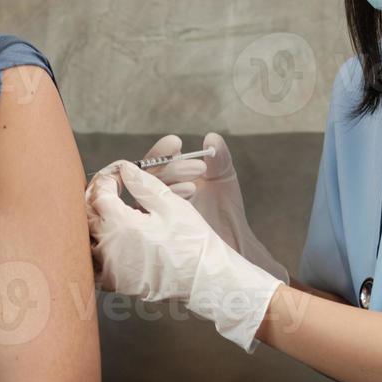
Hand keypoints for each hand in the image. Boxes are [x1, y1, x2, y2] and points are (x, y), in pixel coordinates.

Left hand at [86, 160, 285, 351]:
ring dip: (93, 220)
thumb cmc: (191, 242)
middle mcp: (106, 247)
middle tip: (112, 186)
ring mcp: (108, 268)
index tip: (120, 172)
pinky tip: (110, 237)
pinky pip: (94, 261)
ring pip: (86, 238)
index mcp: (118, 224)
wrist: (204, 280)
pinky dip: (97, 247)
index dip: (108, 177)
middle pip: (86, 213)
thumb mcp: (169, 204)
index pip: (99, 192)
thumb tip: (126, 170)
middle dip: (97, 195)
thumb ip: (142, 184)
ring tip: (109, 208)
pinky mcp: (114, 283)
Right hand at [138, 134, 288, 281]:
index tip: (176, 143)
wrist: (234, 244)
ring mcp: (152, 214)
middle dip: (170, 167)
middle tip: (198, 166)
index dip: (162, 152)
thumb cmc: (227, 212)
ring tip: (196, 184)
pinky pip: (149, 212)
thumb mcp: (223, 179)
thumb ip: (219, 158)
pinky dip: (167, 200)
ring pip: (146, 192)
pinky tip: (189, 195)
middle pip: (147, 175)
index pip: (155, 162)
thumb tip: (211, 137)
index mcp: (168, 179)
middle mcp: (156, 195)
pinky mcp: (153, 231)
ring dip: (170, 183)